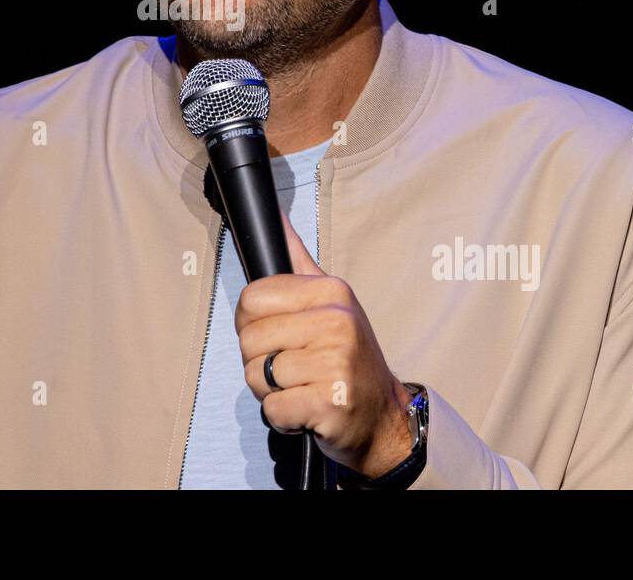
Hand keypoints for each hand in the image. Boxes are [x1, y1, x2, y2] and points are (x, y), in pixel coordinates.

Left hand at [235, 207, 417, 478]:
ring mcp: (336, 361)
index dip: (252, 323)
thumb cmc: (347, 356)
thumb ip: (297, 258)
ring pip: (256, 375)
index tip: (277, 335)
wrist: (383, 415)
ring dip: (271, 390)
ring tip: (302, 386)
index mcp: (331, 291)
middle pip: (249, 339)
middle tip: (293, 366)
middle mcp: (337, 320)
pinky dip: (282, 417)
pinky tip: (307, 408)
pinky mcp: (331, 401)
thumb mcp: (330, 300)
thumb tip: (275, 214)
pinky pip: (272, 408)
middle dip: (260, 360)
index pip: (251, 299)